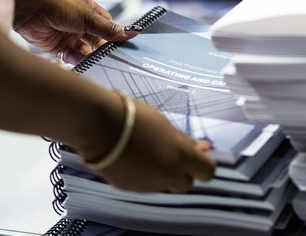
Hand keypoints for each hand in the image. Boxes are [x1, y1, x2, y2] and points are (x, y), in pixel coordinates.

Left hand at [13, 0, 136, 63]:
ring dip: (91, 56)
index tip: (125, 47)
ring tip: (97, 62)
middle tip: (113, 60)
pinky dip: (77, 60)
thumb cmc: (58, 4)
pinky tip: (82, 62)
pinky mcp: (57, 46)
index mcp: (89, 11)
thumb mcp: (87, 16)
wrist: (27, 8)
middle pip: (97, 41)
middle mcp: (80, 23)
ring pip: (86, 50)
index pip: (107, 26)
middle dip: (104, 49)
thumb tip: (132, 33)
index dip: (115, 36)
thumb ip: (108, 29)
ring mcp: (69, 35)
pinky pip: (72, 56)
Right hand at [89, 99, 216, 192]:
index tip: (196, 155)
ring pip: (163, 184)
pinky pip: (143, 184)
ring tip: (145, 149)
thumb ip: (184, 141)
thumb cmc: (134, 117)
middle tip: (171, 154)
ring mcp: (147, 185)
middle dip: (181, 171)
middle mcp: (166, 176)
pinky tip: (131, 156)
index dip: (204, 164)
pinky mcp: (129, 188)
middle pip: (186, 184)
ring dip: (161, 172)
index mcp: (180, 157)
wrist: (98, 124)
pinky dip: (142, 174)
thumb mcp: (165, 124)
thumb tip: (201, 149)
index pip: (207, 172)